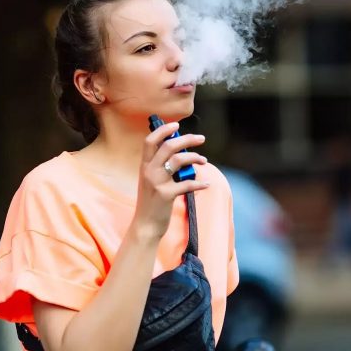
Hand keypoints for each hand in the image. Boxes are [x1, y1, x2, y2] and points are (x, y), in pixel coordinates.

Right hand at [131, 122, 208, 241]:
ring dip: (195, 157)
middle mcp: (149, 171)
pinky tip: (206, 184)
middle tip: (201, 138)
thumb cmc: (152, 202)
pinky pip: (187, 184)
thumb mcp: (150, 181)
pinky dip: (199, 183)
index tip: (176, 125)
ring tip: (204, 161)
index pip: (150, 141)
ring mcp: (157, 182)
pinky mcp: (166, 195)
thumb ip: (160, 166)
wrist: (145, 225)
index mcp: (144, 166)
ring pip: (179, 160)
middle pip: (169, 146)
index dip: (163, 130)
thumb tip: (180, 152)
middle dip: (187, 139)